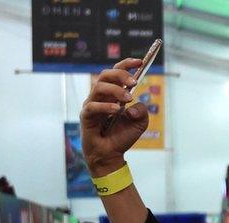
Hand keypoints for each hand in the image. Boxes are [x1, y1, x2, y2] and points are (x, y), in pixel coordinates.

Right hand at [80, 58, 149, 176]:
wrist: (111, 154)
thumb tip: (134, 105)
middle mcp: (100, 95)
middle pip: (105, 75)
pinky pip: (93, 107)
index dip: (127, 64)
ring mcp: (92, 104)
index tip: (140, 62)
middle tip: (134, 83)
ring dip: (116, 90)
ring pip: (99, 87)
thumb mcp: (140, 123)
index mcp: (113, 93)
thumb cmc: (122, 136)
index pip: (116, 72)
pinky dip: (106, 107)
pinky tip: (117, 110)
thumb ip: (142, 111)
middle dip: (121, 75)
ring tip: (128, 99)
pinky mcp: (86, 116)